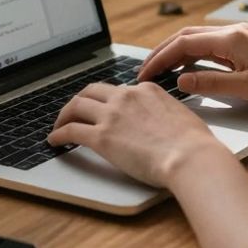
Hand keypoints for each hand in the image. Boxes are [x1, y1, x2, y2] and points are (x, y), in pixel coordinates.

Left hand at [46, 81, 224, 186]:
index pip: (118, 90)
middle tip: (73, 112)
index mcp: (146, 90)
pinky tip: (55, 141)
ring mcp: (112, 115)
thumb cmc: (193, 143)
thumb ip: (164, 112)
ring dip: (64, 115)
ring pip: (76, 106)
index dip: (106, 100)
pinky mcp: (102, 136)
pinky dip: (59, 134)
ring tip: (59, 125)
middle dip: (79, 101)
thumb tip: (161, 122)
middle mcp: (126, 97)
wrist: (190, 157)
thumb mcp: (179, 115)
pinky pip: (71, 130)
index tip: (102, 108)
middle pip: (92, 91)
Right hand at [137, 23, 247, 107]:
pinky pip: (213, 46)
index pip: (183, 45)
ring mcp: (241, 36)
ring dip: (178, 53)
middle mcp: (233, 32)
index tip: (145, 75)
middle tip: (146, 72)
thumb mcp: (246, 88)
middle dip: (163, 53)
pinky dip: (195, 55)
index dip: (160, 60)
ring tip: (162, 72)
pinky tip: (191, 69)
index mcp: (230, 39)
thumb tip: (180, 82)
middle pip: (186, 37)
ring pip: (199, 40)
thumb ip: (210, 83)